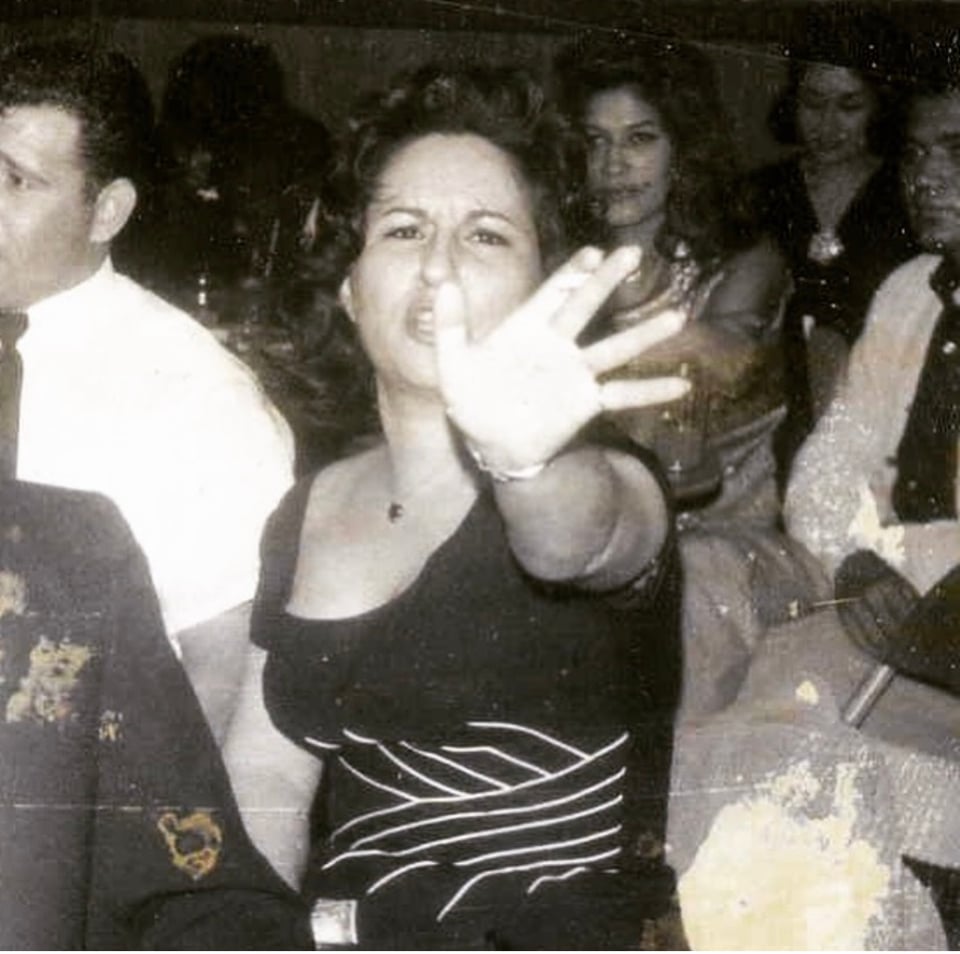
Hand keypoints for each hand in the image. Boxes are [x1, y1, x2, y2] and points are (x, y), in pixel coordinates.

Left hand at [434, 246, 689, 473]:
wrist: (491, 446)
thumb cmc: (472, 402)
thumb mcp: (453, 364)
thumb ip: (449, 325)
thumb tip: (442, 281)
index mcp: (526, 329)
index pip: (552, 293)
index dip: (572, 272)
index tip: (594, 252)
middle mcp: (557, 345)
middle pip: (585, 307)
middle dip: (607, 281)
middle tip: (633, 253)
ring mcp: (575, 373)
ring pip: (614, 348)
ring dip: (644, 334)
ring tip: (677, 316)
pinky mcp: (586, 402)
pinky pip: (623, 395)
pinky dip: (651, 391)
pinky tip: (682, 386)